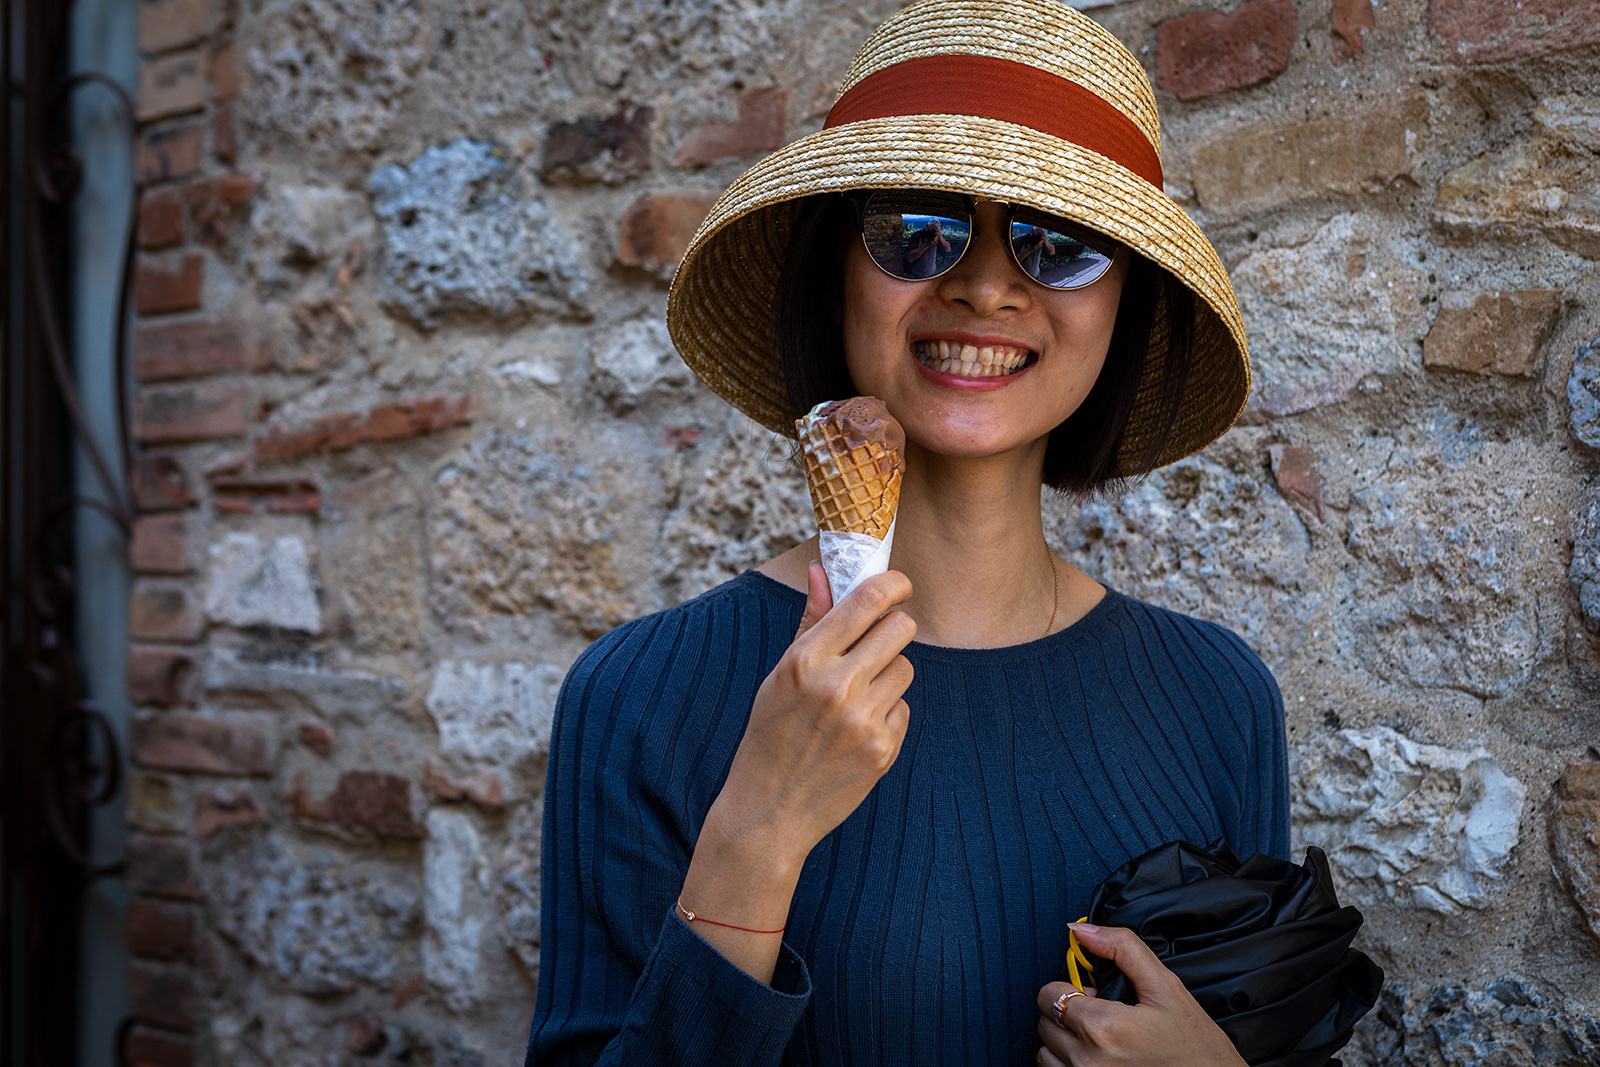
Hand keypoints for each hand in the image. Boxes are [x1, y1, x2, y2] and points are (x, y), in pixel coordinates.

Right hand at [706, 563, 915, 863]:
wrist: (768, 810)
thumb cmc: (769, 736)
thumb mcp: (779, 676)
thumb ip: (810, 622)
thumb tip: (822, 570)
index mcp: (804, 660)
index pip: (867, 599)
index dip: (893, 584)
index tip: (899, 585)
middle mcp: (837, 686)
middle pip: (901, 628)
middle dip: (893, 629)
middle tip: (876, 643)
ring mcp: (863, 720)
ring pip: (906, 669)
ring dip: (888, 676)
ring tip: (854, 699)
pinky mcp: (883, 749)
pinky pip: (903, 708)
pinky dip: (886, 714)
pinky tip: (856, 732)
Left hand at [1036, 925, 1246, 1066]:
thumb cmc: (1195, 1046)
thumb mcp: (1165, 987)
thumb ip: (1122, 949)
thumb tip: (1082, 931)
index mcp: (1104, 1028)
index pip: (1049, 994)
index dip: (1072, 989)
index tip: (1095, 997)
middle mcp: (1089, 1061)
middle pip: (1046, 1022)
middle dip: (1070, 1014)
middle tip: (1105, 1020)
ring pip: (1046, 1053)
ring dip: (1065, 1043)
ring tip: (1101, 1042)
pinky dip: (1068, 1065)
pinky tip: (1099, 1060)